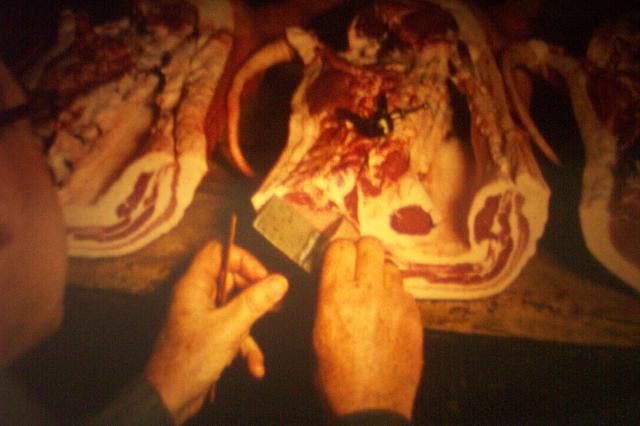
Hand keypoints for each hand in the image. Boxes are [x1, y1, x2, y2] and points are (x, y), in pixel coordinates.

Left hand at [144, 241, 287, 423]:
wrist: (167, 399)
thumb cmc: (187, 361)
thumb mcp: (229, 328)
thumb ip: (256, 302)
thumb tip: (279, 282)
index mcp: (194, 286)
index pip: (219, 252)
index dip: (243, 260)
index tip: (263, 277)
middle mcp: (197, 297)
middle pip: (231, 279)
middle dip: (254, 293)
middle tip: (273, 303)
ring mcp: (203, 317)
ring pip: (235, 307)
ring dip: (251, 325)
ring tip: (261, 339)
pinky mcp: (208, 336)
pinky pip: (233, 330)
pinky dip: (245, 346)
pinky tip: (254, 366)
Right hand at [313, 237, 422, 418]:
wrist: (371, 409)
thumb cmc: (337, 380)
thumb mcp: (315, 337)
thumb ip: (324, 300)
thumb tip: (330, 279)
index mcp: (337, 298)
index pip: (340, 246)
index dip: (337, 251)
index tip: (336, 259)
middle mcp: (369, 293)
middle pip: (370, 245)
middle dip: (360, 251)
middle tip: (355, 266)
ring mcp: (395, 303)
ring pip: (389, 266)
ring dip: (379, 273)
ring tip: (372, 292)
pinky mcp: (414, 316)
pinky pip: (404, 290)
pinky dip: (394, 294)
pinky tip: (386, 313)